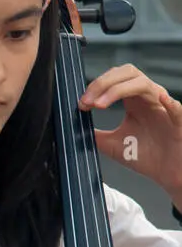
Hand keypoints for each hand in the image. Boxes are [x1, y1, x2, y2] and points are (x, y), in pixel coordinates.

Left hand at [81, 65, 181, 197]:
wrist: (167, 172)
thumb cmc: (145, 156)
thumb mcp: (112, 145)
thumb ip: (95, 134)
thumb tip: (74, 128)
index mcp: (134, 102)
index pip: (115, 80)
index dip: (97, 86)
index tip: (81, 104)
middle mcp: (148, 99)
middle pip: (128, 74)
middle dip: (104, 83)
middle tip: (86, 101)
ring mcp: (163, 107)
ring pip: (144, 84)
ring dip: (119, 90)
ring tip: (100, 104)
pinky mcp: (178, 120)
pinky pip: (176, 107)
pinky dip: (168, 101)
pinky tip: (159, 98)